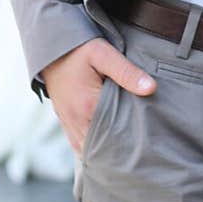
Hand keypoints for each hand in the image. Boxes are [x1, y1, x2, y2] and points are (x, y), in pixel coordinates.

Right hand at [40, 37, 156, 155]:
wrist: (51, 50)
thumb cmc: (78, 50)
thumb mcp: (103, 54)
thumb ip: (126, 72)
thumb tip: (151, 88)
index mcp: (88, 106)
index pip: (114, 135)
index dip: (130, 141)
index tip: (147, 142)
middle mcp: (76, 120)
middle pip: (102, 147)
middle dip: (120, 150)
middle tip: (141, 150)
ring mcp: (69, 124)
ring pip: (89, 150)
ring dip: (106, 151)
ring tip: (127, 151)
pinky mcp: (66, 123)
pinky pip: (79, 146)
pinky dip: (93, 148)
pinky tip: (108, 147)